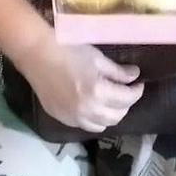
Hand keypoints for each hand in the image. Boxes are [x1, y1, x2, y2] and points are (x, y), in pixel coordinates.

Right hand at [15, 32, 143, 132]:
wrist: (37, 54)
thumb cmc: (68, 50)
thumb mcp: (97, 58)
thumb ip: (118, 71)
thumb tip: (135, 76)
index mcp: (98, 92)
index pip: (127, 99)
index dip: (137, 91)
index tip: (138, 83)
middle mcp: (87, 110)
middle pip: (117, 116)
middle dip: (126, 104)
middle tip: (127, 91)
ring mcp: (73, 118)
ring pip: (102, 125)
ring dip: (111, 114)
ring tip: (111, 100)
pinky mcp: (62, 119)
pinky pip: (85, 125)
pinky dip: (95, 118)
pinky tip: (93, 105)